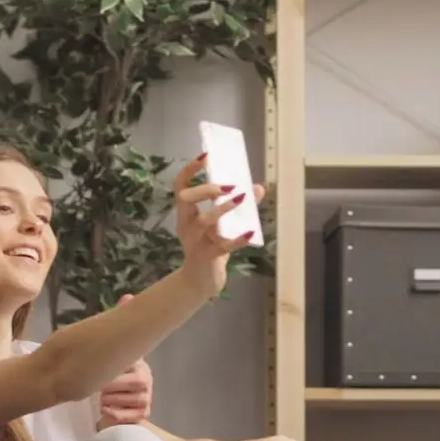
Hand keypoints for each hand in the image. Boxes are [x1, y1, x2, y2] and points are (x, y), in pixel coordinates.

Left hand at [96, 295, 154, 428]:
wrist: (110, 406)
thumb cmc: (105, 376)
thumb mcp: (105, 350)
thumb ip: (116, 323)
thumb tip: (127, 296)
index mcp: (138, 361)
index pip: (130, 361)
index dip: (113, 371)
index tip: (102, 374)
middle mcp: (146, 378)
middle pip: (125, 382)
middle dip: (106, 386)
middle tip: (97, 387)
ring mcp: (146, 398)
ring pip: (123, 399)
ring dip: (107, 400)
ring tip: (101, 398)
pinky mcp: (142, 415)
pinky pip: (127, 415)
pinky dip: (113, 414)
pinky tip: (105, 411)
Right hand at [172, 153, 266, 294]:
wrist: (200, 283)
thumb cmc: (209, 249)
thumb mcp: (221, 227)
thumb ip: (238, 208)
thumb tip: (258, 188)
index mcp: (186, 215)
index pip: (180, 187)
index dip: (189, 170)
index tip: (205, 157)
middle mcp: (186, 225)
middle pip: (186, 199)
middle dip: (205, 189)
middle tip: (227, 186)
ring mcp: (195, 242)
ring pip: (204, 221)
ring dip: (222, 208)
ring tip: (241, 199)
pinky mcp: (207, 257)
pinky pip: (222, 247)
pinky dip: (237, 240)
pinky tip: (249, 233)